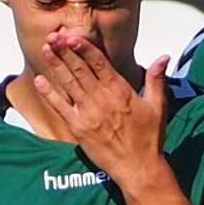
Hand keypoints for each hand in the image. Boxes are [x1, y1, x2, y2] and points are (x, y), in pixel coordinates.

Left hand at [31, 38, 172, 190]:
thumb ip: (156, 79)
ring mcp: (88, 113)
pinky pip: (60, 107)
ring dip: (56, 65)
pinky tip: (39, 80)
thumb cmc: (149, 139)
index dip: (83, 47)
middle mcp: (102, 99)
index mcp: (120, 91)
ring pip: (69, 83)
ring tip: (45, 48)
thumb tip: (164, 57)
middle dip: (64, 50)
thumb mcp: (158, 106)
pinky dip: (49, 93)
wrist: (138, 168)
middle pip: (80, 69)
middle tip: (52, 35)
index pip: (98, 62)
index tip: (72, 36)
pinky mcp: (78, 128)